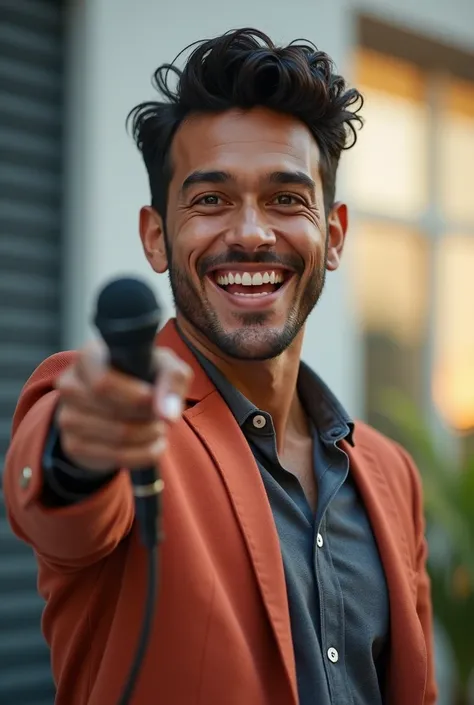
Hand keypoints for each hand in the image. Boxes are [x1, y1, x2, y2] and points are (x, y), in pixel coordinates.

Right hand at [55, 341, 192, 472]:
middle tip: (162, 417)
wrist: (121, 401)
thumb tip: (167, 415)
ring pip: (116, 437)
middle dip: (147, 418)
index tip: (154, 401)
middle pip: (112, 412)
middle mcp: (70, 385)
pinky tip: (153, 444)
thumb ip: (172, 380)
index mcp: (89, 357)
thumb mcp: (165, 367)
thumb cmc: (145, 376)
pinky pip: (113, 457)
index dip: (134, 397)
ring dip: (148, 437)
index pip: (103, 383)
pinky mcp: (73, 445)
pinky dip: (143, 454)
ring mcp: (67, 417)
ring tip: (158, 429)